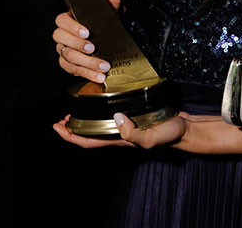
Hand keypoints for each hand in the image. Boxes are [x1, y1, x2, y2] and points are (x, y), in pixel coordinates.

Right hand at [52, 0, 120, 81]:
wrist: (108, 44)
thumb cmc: (104, 27)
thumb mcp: (109, 13)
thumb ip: (112, 0)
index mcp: (70, 20)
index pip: (61, 20)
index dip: (72, 27)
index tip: (87, 32)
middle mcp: (63, 35)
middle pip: (61, 39)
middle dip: (77, 45)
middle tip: (93, 48)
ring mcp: (64, 50)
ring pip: (68, 57)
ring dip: (86, 62)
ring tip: (103, 67)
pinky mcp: (69, 65)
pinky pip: (72, 70)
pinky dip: (87, 74)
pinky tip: (98, 76)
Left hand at [52, 112, 189, 148]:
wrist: (184, 129)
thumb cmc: (168, 133)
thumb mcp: (151, 136)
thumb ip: (133, 132)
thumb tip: (116, 118)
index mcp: (118, 139)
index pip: (88, 141)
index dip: (71, 136)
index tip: (57, 127)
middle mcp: (117, 134)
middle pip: (89, 134)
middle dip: (72, 128)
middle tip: (60, 118)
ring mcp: (124, 126)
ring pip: (97, 125)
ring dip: (83, 119)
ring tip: (74, 111)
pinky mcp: (131, 116)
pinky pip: (109, 116)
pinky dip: (98, 110)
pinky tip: (98, 101)